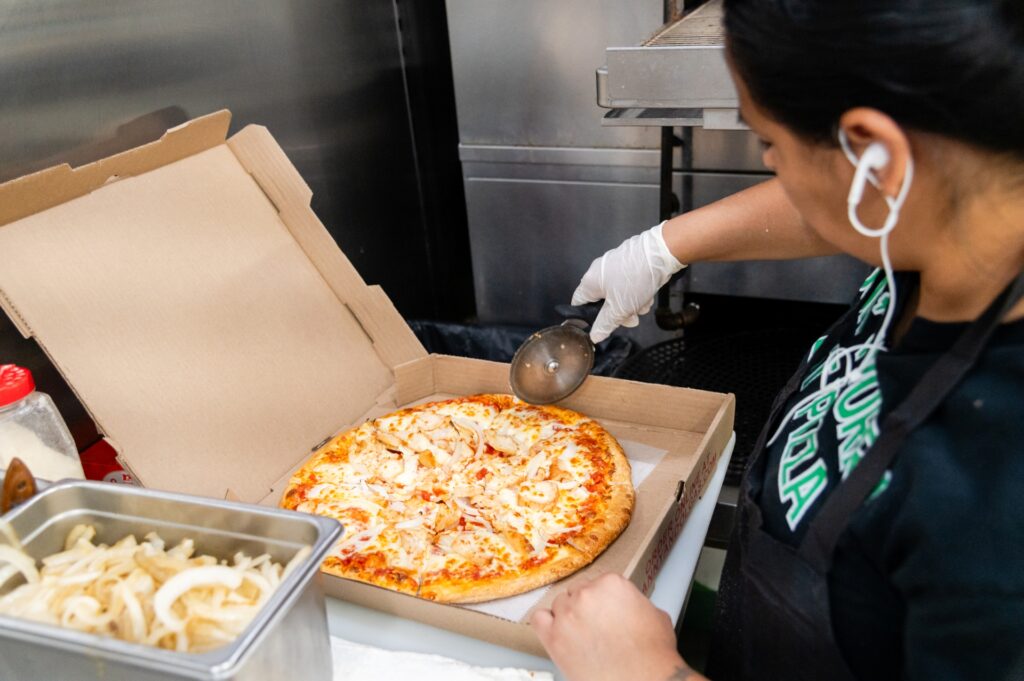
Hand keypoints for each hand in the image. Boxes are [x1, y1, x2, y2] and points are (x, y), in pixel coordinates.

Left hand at [531, 573, 695, 680]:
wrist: (642, 680)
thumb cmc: (652, 655)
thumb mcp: (656, 616)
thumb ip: (636, 603)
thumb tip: (631, 607)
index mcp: (611, 584)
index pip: (598, 583)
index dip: (604, 601)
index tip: (606, 612)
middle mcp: (586, 594)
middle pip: (577, 592)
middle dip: (586, 608)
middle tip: (595, 626)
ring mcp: (567, 614)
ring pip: (559, 604)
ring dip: (568, 616)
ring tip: (581, 635)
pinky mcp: (553, 637)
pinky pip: (539, 620)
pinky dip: (546, 624)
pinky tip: (557, 633)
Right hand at [572, 222, 685, 342]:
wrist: (660, 253)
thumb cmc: (635, 281)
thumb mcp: (620, 309)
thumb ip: (605, 324)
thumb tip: (594, 336)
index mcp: (589, 282)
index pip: (578, 303)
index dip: (586, 317)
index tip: (599, 326)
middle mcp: (598, 271)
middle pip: (602, 301)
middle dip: (618, 313)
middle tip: (631, 319)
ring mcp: (614, 265)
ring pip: (618, 294)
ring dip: (631, 304)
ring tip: (644, 306)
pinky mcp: (628, 262)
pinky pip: (628, 283)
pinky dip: (637, 291)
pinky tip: (649, 295)